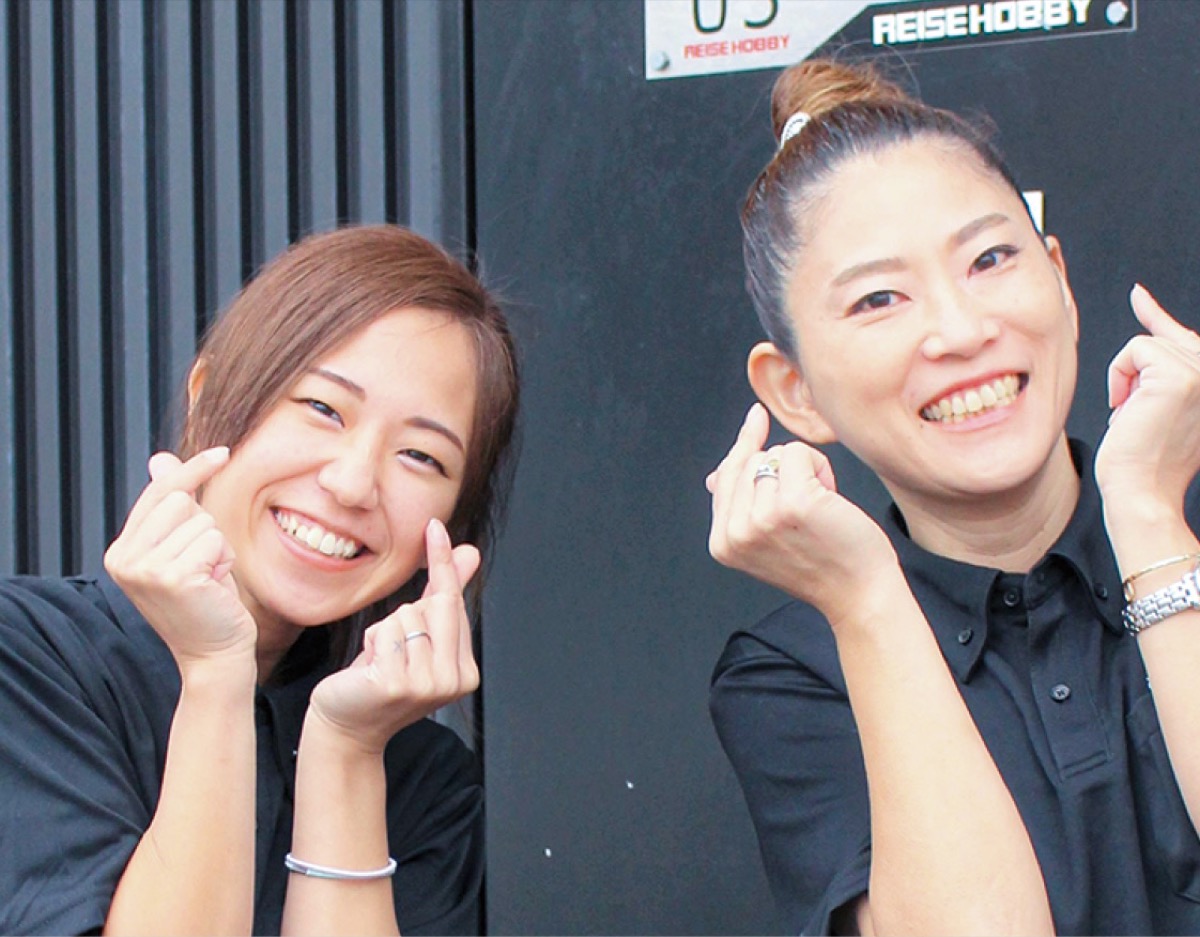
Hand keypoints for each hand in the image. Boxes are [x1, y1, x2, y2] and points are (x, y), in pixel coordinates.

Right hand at [104, 448, 257, 668]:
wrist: (214, 654)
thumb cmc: (206, 601)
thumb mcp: (183, 548)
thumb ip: (172, 506)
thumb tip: (160, 459)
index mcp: (121, 550)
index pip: (158, 493)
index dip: (192, 471)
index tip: (223, 453)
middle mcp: (123, 558)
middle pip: (180, 500)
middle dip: (205, 527)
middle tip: (203, 566)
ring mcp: (144, 568)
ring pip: (201, 520)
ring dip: (217, 547)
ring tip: (208, 579)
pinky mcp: (171, 577)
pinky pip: (213, 539)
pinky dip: (223, 559)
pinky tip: (213, 586)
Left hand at [306, 518, 480, 753]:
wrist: (348, 727)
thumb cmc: (381, 679)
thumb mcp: (418, 638)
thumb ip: (445, 597)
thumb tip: (471, 553)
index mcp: (466, 672)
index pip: (454, 603)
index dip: (442, 562)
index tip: (433, 526)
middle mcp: (453, 681)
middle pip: (435, 605)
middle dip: (408, 613)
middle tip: (396, 647)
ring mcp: (426, 685)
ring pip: (405, 616)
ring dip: (385, 631)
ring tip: (381, 662)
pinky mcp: (395, 684)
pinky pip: (384, 632)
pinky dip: (372, 641)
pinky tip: (369, 668)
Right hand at [707, 403, 898, 624]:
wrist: (858, 595)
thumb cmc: (822, 566)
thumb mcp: (766, 542)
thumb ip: (738, 509)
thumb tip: (714, 477)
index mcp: (722, 544)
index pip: (725, 478)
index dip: (744, 447)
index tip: (757, 416)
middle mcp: (736, 532)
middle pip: (749, 462)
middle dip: (782, 471)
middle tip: (808, 507)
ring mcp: (762, 517)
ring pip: (775, 456)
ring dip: (804, 471)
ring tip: (819, 509)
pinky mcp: (793, 503)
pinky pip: (797, 453)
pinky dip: (819, 466)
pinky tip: (829, 496)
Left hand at [1096, 284, 1199, 513]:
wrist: (1141, 492)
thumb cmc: (1141, 458)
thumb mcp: (1155, 403)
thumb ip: (1158, 365)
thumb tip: (1141, 301)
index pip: (1183, 340)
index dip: (1155, 316)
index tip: (1137, 294)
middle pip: (1158, 341)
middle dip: (1132, 374)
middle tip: (1132, 414)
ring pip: (1144, 345)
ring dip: (1125, 380)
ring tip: (1134, 415)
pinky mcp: (1181, 376)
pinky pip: (1134, 349)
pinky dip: (1119, 376)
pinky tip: (1128, 408)